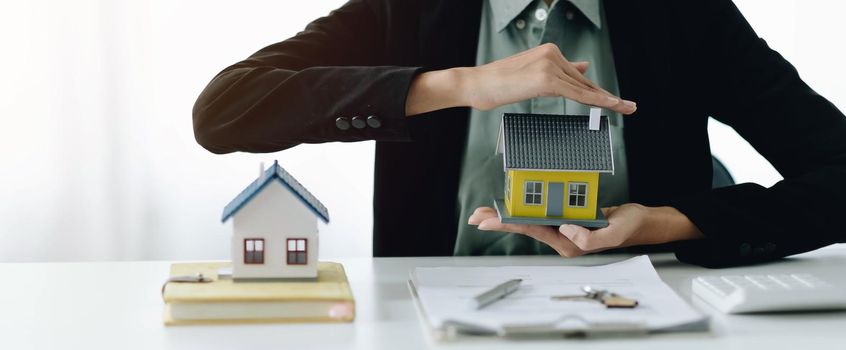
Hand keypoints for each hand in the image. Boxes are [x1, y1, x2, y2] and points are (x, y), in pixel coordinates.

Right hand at [405, 43, 636, 115]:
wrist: (476, 84)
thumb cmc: (497, 84)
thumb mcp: (530, 76)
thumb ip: (558, 73)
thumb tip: (584, 67)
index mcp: (549, 52)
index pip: (578, 76)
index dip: (598, 90)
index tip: (616, 100)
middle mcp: (552, 54)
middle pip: (584, 82)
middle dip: (608, 96)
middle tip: (630, 106)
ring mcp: (549, 64)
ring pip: (583, 88)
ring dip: (608, 100)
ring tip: (626, 108)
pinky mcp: (546, 78)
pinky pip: (575, 94)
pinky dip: (595, 101)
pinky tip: (610, 105)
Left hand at [468, 204, 702, 256]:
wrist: (641, 222)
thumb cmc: (630, 227)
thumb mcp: (615, 233)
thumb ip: (591, 239)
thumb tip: (566, 230)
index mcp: (568, 243)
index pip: (532, 229)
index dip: (509, 222)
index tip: (489, 220)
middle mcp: (562, 237)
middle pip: (524, 225)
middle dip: (499, 220)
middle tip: (475, 216)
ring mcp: (563, 227)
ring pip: (529, 219)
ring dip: (507, 214)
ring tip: (485, 212)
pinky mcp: (566, 216)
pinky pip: (541, 210)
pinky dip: (524, 206)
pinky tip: (512, 203)